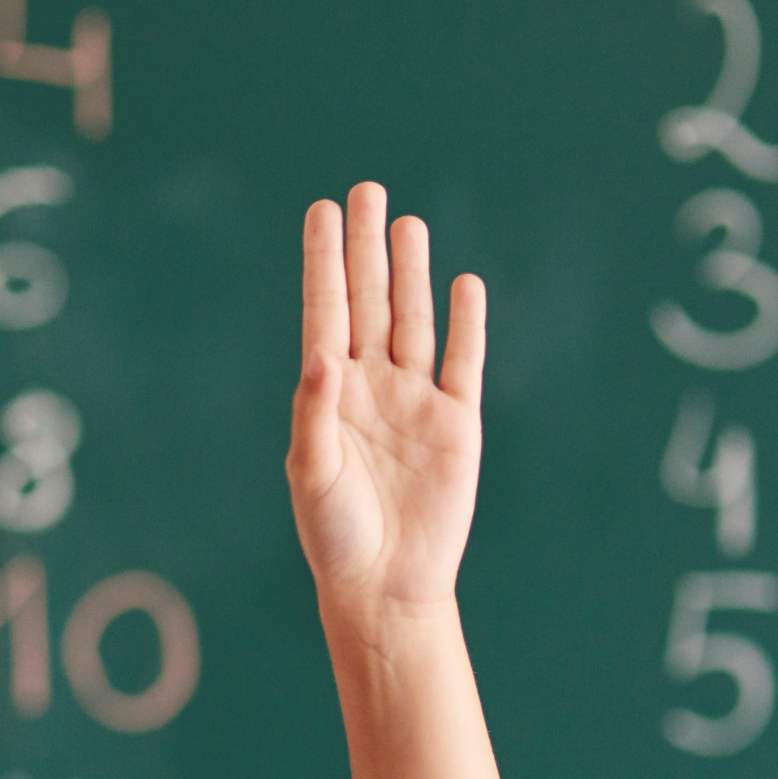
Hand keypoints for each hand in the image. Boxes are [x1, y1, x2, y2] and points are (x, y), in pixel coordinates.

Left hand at [286, 183, 485, 616]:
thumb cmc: (335, 537)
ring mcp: (416, 403)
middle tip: (364, 190)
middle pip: (370, 302)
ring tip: (406, 222)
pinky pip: (463, 362)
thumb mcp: (313, 474)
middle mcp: (371, 390)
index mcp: (329, 397)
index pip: (325, 313)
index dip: (324, 263)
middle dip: (367, 249)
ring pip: (414, 321)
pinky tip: (463, 284)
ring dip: (411, 272)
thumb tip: (321, 353)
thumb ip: (314, 412)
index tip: (321, 212)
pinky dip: (465, 324)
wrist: (386, 588)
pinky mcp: (457, 425)